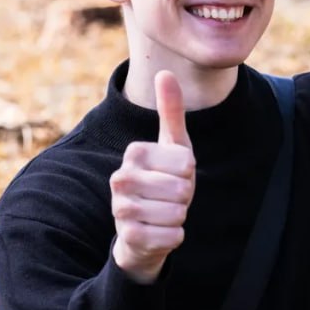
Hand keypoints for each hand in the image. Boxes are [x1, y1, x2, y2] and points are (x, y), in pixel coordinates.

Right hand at [110, 70, 195, 283]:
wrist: (143, 227)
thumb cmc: (163, 179)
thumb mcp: (172, 145)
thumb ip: (170, 111)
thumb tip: (165, 72)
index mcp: (134, 153)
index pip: (186, 163)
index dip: (189, 172)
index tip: (175, 174)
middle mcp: (120, 179)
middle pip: (182, 189)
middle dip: (185, 196)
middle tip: (170, 196)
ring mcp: (120, 209)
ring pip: (177, 213)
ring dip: (180, 216)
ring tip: (165, 212)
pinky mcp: (128, 237)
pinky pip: (173, 237)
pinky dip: (175, 236)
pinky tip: (160, 231)